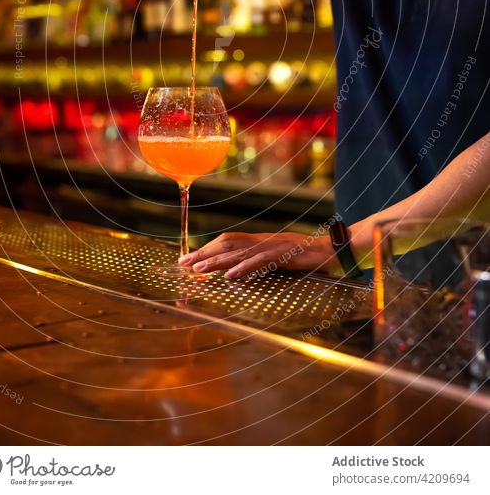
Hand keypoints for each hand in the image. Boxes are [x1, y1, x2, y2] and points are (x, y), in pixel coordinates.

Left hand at [178, 231, 340, 278]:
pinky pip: (261, 261)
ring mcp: (272, 246)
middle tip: (183, 264)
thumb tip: (240, 269)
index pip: (228, 242)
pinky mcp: (283, 255)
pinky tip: (231, 275)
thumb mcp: (278, 258)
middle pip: (227, 245)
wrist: (331, 249)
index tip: (190, 259)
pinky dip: (245, 268)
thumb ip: (261, 261)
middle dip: (204, 254)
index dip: (208, 249)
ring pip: (239, 253)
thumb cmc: (306, 256)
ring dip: (218, 262)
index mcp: (259, 241)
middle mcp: (262, 241)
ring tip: (199, 270)